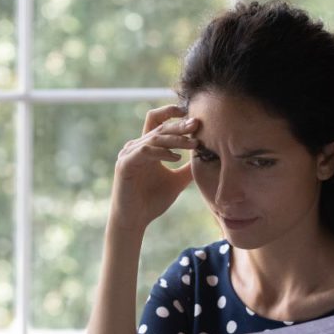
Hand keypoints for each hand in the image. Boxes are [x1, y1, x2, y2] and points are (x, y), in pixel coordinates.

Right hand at [109, 104, 197, 231]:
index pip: (157, 121)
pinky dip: (162, 152)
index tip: (190, 113)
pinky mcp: (124, 164)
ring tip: (194, 143)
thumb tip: (208, 158)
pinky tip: (177, 158)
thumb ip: (189, 169)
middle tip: (197, 124)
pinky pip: (145, 152)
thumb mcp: (177, 181)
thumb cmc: (152, 201)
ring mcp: (128, 154)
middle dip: (179, 125)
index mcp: (146, 147)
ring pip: (154, 138)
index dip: (170, 112)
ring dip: (175, 139)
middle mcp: (136, 147)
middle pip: (159, 127)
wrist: (134, 221)